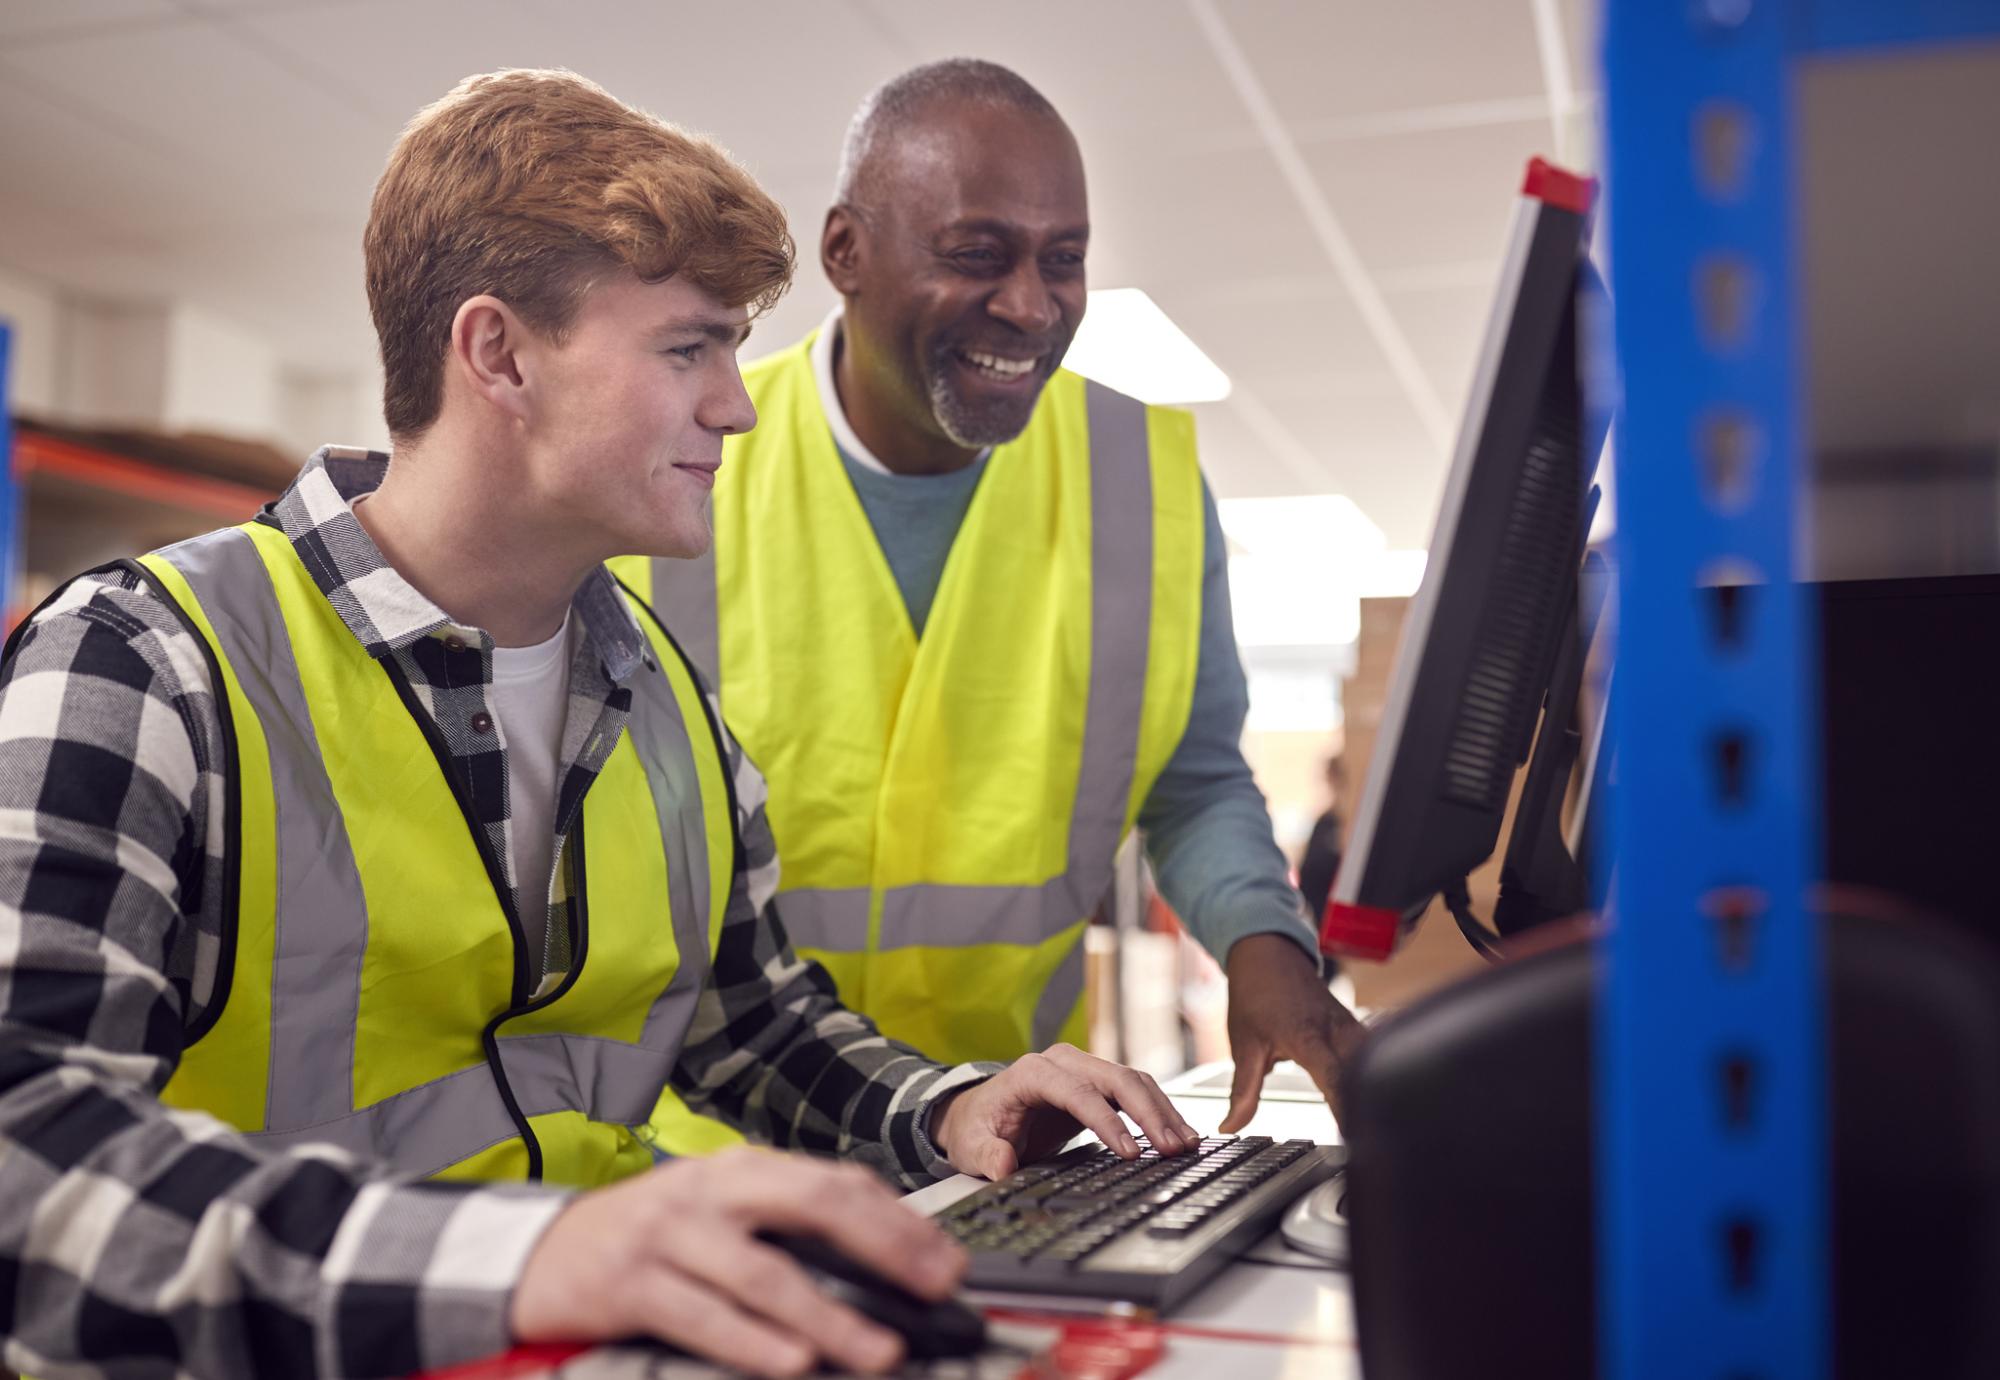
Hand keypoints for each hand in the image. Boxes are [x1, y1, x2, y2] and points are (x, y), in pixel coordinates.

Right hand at [510, 1146, 964, 1377]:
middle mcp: (711, 1191)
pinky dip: (751, 1342)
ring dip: (828, 1317)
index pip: (837, 1182)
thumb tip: (883, 1264)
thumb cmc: (649, 1239)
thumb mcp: (718, 1215)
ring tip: (879, 1349)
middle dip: (884, 1247)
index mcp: (742, 1170)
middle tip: (933, 1288)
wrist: (540, 1253)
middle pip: (812, 1206)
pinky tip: (791, 1364)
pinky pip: (703, 1316)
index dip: (899, 1220)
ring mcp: (670, 1234)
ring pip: (764, 1274)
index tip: (946, 1262)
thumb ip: (785, 1228)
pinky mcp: (630, 1284)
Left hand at [929, 1043, 1201, 1179]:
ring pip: (1133, 1081)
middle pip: (1116, 1079)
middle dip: (1148, 1114)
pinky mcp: (1098, 1084)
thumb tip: (1003, 1166)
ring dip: (1162, 1112)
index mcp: (1032, 1072)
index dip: (1106, 1121)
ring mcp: (1083, 1069)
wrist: (979, 1113)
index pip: (1078, 1092)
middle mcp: (1063, 1062)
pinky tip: (1178, 1133)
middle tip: (1172, 1148)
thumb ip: (988, 1154)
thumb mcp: (971, 1146)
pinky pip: (1135, 1091)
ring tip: (1185, 1144)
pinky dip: (1158, 1111)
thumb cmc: (977, 1127)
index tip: (1129, 1152)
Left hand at [1219, 932, 1365, 1133]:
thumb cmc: (1255, 993)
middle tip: (1369, 1145)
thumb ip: (1243, 1091)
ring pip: (1373, 1062)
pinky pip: (1372, 1052)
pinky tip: (1373, 1098)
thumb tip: (1230, 1127)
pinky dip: (1372, 1074)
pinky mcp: (1355, 1027)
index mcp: (1307, 1037)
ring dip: (1373, 1089)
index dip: (1347, 1109)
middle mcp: (1336, 1031)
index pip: (1337, 1079)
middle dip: (1368, 1108)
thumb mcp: (1243, 1045)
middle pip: (1365, 1073)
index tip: (1354, 1138)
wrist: (1267, 952)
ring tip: (1376, 1128)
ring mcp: (1350, 1027)